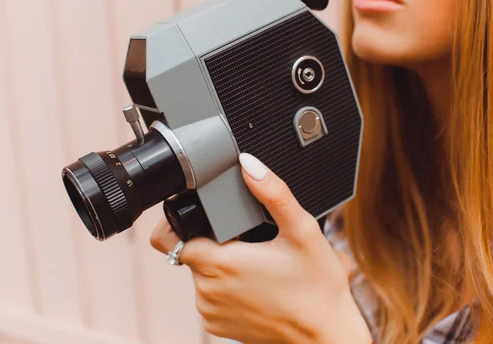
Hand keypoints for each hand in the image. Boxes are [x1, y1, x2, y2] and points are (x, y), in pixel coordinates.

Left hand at [150, 153, 371, 343]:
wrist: (324, 335)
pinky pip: (209, 296)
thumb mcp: (302, 231)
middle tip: (247, 240)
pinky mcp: (216, 326)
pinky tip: (253, 284)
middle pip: (188, 250)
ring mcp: (210, 311)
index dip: (176, 220)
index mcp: (221, 263)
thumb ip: (273, 193)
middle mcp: (207, 290)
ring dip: (219, 264)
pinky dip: (224, 287)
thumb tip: (249, 164)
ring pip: (198, 273)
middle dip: (212, 240)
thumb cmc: (317, 288)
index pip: (168, 237)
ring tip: (254, 263)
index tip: (196, 214)